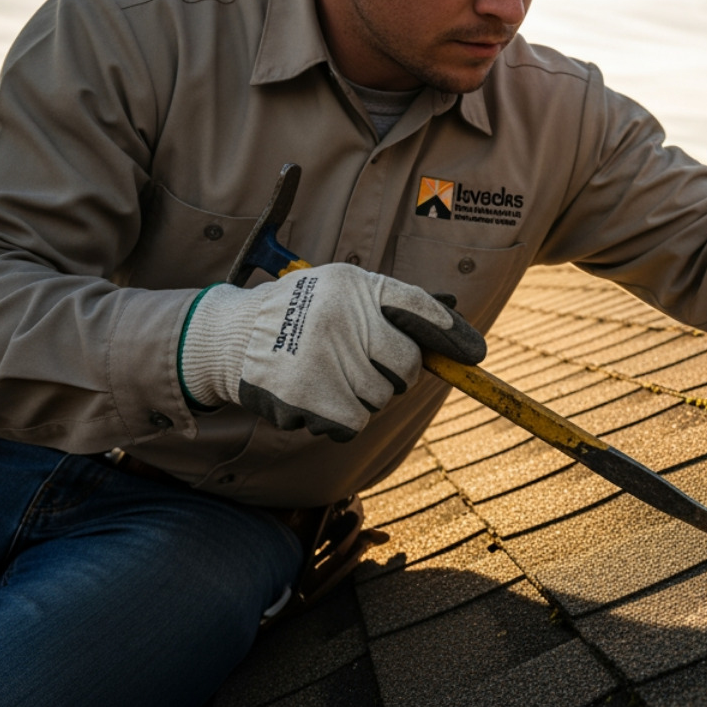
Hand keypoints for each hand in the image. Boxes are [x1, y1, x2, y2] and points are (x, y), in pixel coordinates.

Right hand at [178, 263, 485, 441]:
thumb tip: (452, 310)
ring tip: (327, 376)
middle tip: (363, 367)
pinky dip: (340, 419)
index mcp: (354, 284)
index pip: (418, 306)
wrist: (230, 338)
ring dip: (362, 397)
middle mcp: (342, 316)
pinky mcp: (308, 395)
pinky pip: (354, 422)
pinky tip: (315, 398)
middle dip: (396, 374)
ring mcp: (325, 356)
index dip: (451, 332)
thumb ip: (393, 301)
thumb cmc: (298, 313)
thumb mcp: (342, 289)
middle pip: (406, 364)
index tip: (475, 353)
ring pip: (380, 397)